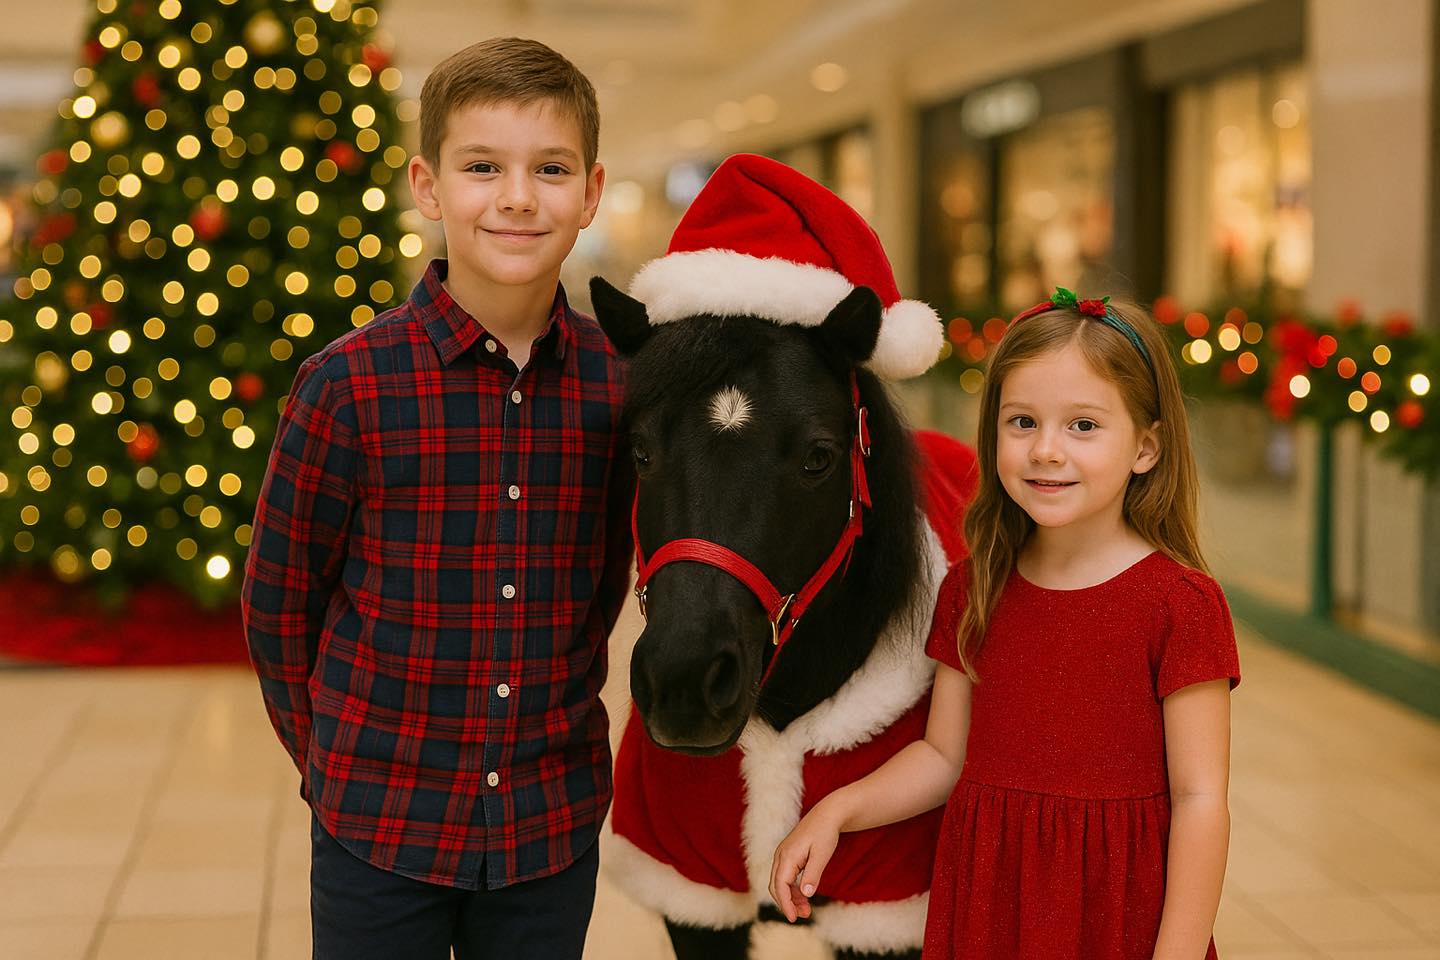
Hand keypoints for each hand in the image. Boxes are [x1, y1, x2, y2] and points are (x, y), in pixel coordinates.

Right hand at [769, 801, 842, 922]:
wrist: (827, 814)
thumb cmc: (825, 833)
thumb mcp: (822, 855)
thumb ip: (813, 875)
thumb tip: (806, 895)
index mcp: (787, 855)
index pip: (780, 885)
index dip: (785, 904)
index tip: (794, 918)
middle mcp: (781, 855)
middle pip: (776, 885)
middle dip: (787, 903)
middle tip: (803, 916)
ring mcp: (783, 854)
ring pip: (780, 882)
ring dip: (791, 897)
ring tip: (806, 910)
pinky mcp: (789, 855)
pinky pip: (786, 876)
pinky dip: (793, 889)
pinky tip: (804, 896)